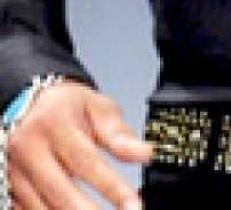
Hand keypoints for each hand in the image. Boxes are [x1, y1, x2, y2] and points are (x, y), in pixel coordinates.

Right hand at [6, 80, 152, 208]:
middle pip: (60, 193)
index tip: (134, 205)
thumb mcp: (96, 107)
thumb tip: (145, 153)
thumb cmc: (65, 106)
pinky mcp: (9, 188)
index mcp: (54, 123)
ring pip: (41, 208)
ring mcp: (14, 172)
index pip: (86, 161)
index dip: (111, 187)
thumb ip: (118, 134)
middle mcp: (29, 149)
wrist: (28, 104)